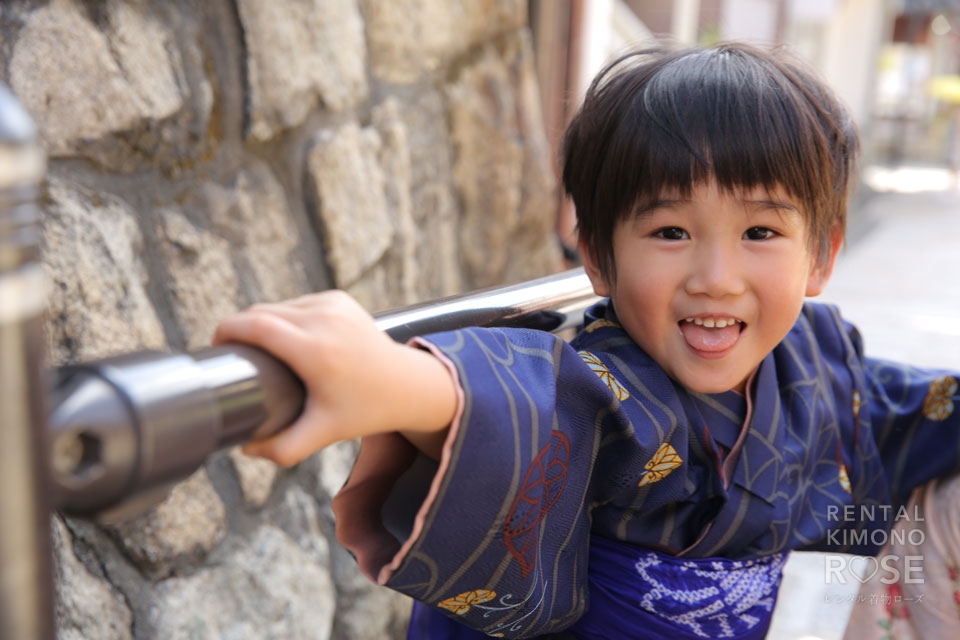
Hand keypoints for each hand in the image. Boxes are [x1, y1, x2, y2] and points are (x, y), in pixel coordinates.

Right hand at [212, 291, 456, 465]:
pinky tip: (288, 337)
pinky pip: (298, 303)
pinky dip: (287, 316)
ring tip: (260, 350)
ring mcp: (333, 305)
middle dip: (242, 329)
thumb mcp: (323, 433)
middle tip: (237, 357)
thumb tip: (245, 447)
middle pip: (262, 313)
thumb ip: (282, 448)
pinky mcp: (339, 298)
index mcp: (316, 351)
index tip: (216, 345)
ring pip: (279, 306)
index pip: (256, 325)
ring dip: (264, 322)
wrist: (407, 385)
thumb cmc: (364, 410)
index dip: (228, 330)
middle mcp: (324, 320)